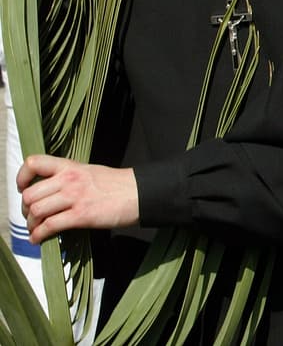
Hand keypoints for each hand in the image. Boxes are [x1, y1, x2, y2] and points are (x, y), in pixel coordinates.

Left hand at [18, 155, 138, 243]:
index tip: (24, 188)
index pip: (34, 163)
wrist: (140, 193)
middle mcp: (69, 180)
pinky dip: (39, 235)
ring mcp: (75, 197)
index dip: (22, 177)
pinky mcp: (81, 215)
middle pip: (30, 194)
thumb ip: (69, 177)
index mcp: (71, 167)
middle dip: (26, 209)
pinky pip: (50, 226)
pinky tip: (40, 238)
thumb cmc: (118, 184)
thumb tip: (50, 192)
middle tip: (32, 216)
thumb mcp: (90, 172)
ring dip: (32, 224)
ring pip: (37, 211)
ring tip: (37, 229)